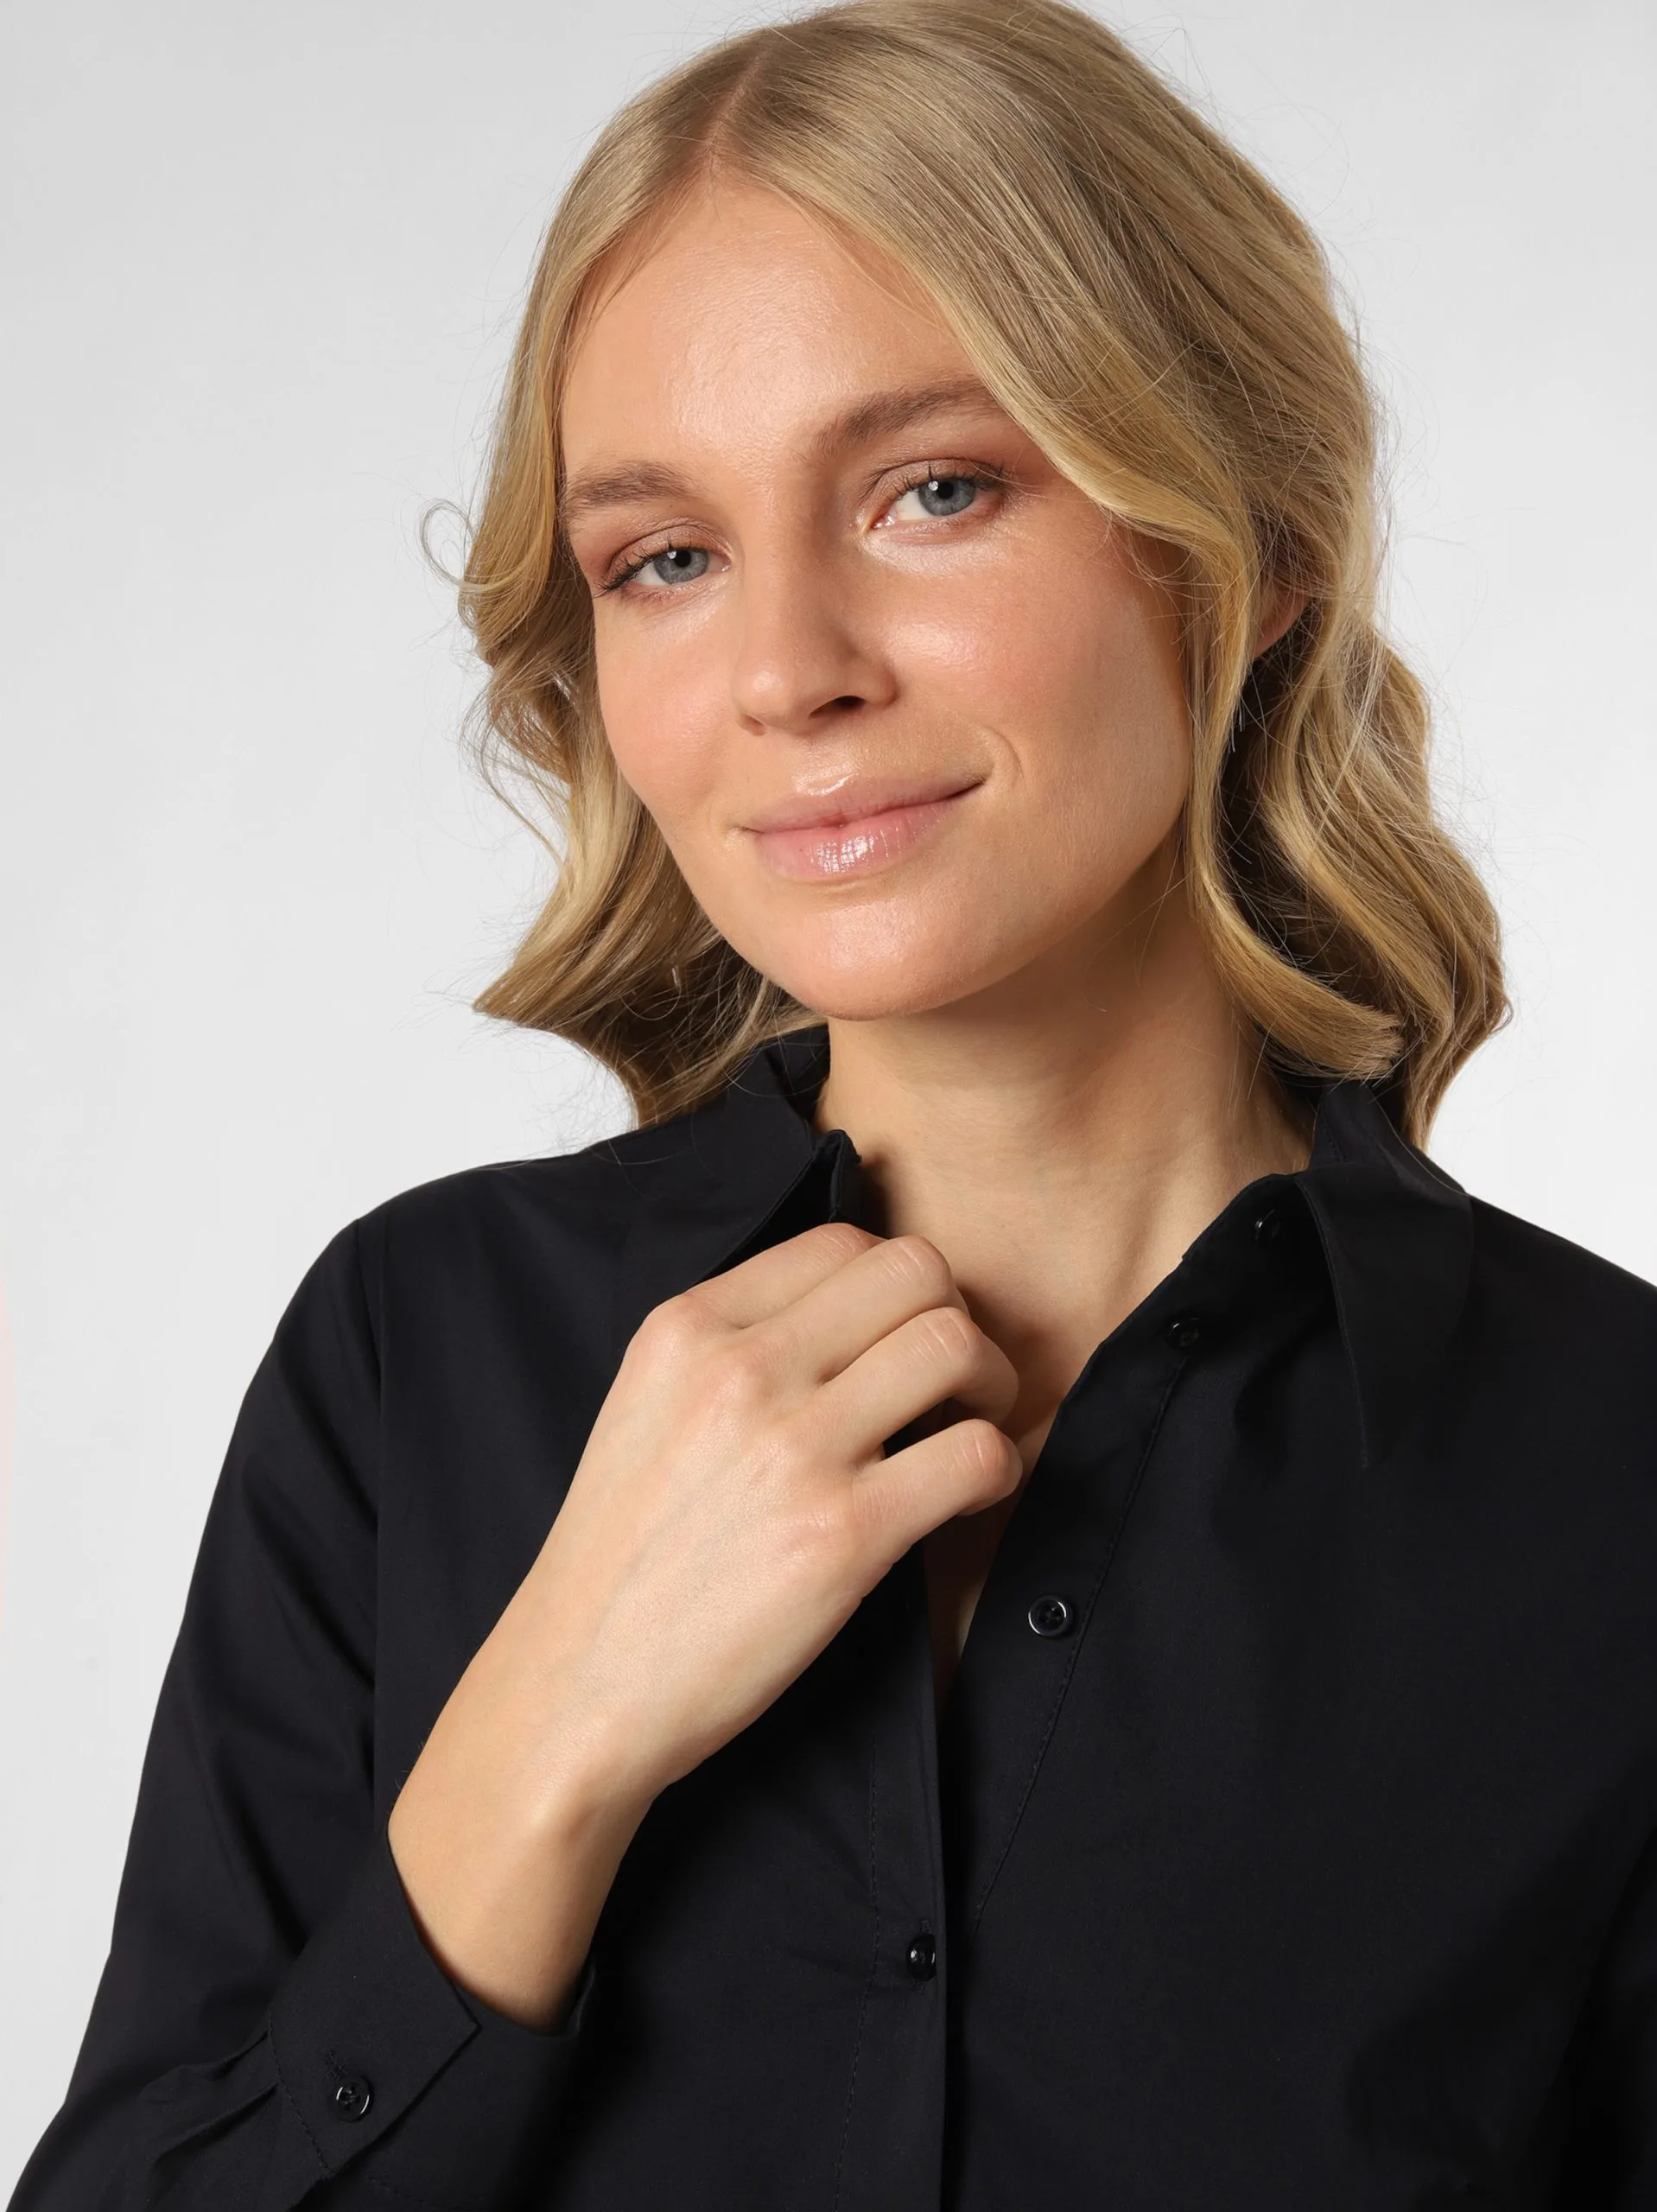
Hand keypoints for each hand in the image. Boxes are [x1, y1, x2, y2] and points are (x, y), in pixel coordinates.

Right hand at [388, 1221, 1019, 2025]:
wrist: (578, 1684)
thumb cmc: (622, 1557)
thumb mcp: (647, 1405)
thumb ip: (732, 1345)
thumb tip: (848, 1315)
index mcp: (688, 1327)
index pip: (841, 1241)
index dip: (897, 1285)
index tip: (903, 1337)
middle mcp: (741, 1369)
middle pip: (913, 1271)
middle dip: (959, 1317)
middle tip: (960, 1380)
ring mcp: (792, 1449)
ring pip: (954, 1344)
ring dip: (992, 1384)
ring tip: (972, 1428)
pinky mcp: (841, 1535)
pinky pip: (974, 1454)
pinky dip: (997, 1468)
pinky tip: (970, 1494)